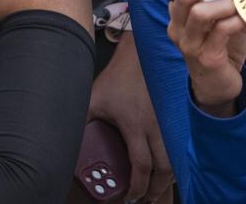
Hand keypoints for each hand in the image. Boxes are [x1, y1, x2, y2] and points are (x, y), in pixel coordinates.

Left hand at [88, 30, 172, 202]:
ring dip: (167, 178)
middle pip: (165, 169)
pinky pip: (180, 147)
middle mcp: (155, 126)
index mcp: (135, 124)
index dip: (137, 187)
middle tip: (146, 199)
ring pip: (176, 159)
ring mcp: (169, 122)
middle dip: (156, 190)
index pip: (141, 165)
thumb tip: (64, 139)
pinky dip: (175, 162)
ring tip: (156, 188)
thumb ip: (82, 120)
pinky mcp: (175, 118)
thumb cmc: (117, 78)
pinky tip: (167, 168)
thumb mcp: (94, 98)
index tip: (129, 197)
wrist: (139, 56)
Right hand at [168, 0, 245, 113]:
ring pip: (199, 13)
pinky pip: (219, 32)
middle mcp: (177, 24)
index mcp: (178, 9)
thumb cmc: (218, 46)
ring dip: (224, 5)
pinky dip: (235, 23)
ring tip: (240, 6)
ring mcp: (188, 43)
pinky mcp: (204, 57)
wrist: (217, 86)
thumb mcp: (217, 18)